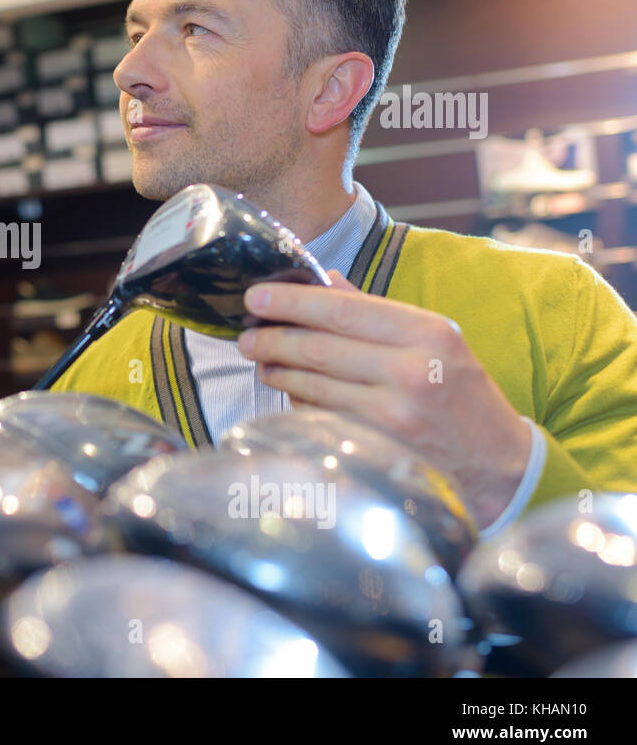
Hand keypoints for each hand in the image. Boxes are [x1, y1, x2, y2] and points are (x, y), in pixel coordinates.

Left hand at [237, 270, 531, 527]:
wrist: (498, 464)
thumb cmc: (459, 392)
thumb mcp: (433, 339)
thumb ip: (375, 310)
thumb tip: (323, 280)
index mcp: (427, 332)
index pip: (342, 309)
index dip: (292, 301)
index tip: (257, 294)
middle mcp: (412, 371)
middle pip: (320, 348)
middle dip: (272, 338)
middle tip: (246, 334)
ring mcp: (394, 415)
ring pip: (313, 386)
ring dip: (278, 371)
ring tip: (261, 361)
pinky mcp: (379, 448)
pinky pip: (321, 417)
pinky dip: (299, 402)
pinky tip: (290, 392)